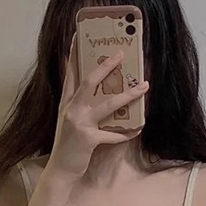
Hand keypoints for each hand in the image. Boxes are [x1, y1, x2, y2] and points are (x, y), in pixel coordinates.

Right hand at [46, 34, 148, 182]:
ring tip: (144, 86)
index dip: (73, 53)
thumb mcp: (68, 121)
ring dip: (129, 95)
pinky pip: (113, 134)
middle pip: (90, 81)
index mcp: (66, 103)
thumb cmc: (68, 146)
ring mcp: (79, 123)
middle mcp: (71, 109)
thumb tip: (98, 93)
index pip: (70, 73)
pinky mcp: (88, 138)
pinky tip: (137, 130)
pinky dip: (126, 133)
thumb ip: (78, 105)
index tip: (78, 35)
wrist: (60, 170)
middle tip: (121, 53)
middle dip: (106, 66)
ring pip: (108, 104)